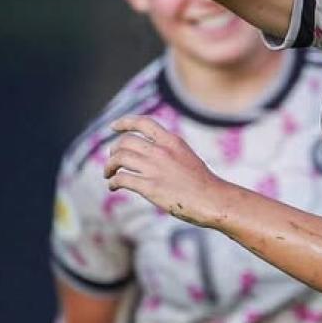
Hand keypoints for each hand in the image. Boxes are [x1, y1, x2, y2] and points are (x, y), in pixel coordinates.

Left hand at [103, 116, 230, 226]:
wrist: (213, 200)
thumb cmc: (202, 182)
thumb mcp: (186, 155)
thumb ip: (168, 151)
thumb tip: (148, 154)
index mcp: (171, 141)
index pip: (143, 123)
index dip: (125, 122)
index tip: (113, 126)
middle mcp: (161, 151)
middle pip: (125, 141)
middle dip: (114, 150)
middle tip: (112, 160)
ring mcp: (155, 168)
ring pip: (119, 158)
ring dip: (109, 166)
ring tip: (109, 174)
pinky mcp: (150, 187)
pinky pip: (122, 178)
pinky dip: (113, 181)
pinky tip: (114, 186)